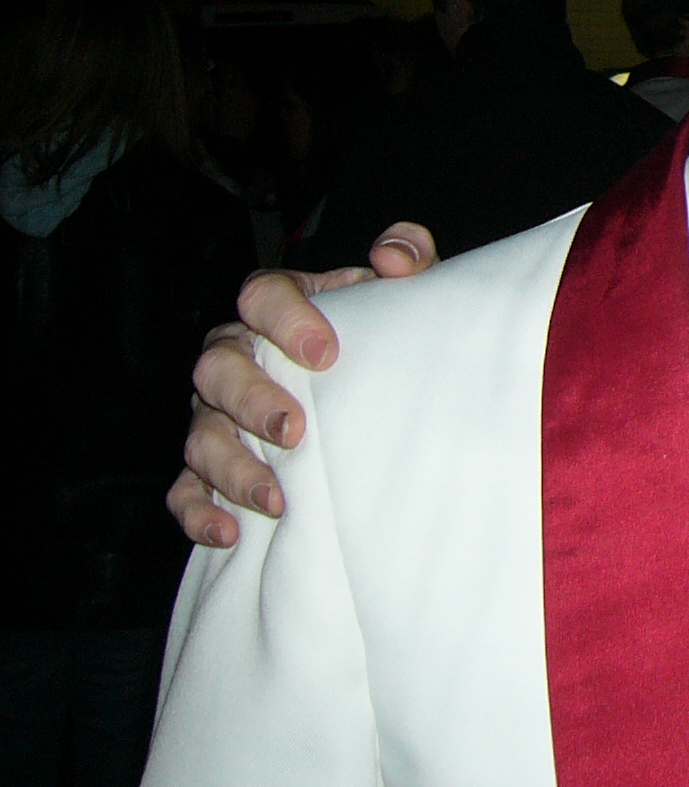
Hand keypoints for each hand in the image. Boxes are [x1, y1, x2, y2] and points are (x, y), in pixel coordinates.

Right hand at [167, 223, 438, 547]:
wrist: (368, 379)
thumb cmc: (376, 331)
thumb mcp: (396, 293)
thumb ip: (406, 257)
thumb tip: (392, 256)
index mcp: (276, 305)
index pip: (261, 295)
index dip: (286, 320)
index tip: (326, 352)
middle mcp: (235, 355)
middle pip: (218, 367)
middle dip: (251, 400)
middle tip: (294, 430)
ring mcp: (215, 411)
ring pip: (200, 434)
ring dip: (232, 467)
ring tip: (276, 498)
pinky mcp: (208, 463)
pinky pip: (185, 487)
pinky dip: (198, 509)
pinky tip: (228, 530)